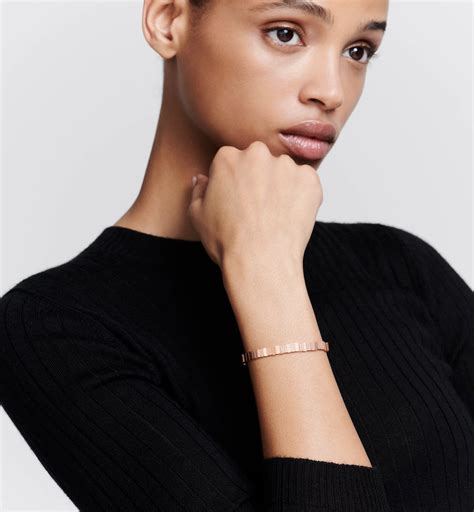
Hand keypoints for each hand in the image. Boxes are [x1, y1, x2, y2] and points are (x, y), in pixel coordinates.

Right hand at [187, 140, 322, 269]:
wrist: (260, 261)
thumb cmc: (228, 241)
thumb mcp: (197, 215)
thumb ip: (198, 190)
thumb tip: (202, 179)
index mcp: (227, 157)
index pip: (232, 161)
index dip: (235, 183)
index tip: (238, 200)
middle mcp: (257, 154)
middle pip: (259, 161)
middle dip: (259, 179)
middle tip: (258, 208)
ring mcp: (286, 165)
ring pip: (284, 172)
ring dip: (281, 187)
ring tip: (274, 216)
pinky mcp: (309, 179)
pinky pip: (305, 183)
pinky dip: (301, 196)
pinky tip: (289, 216)